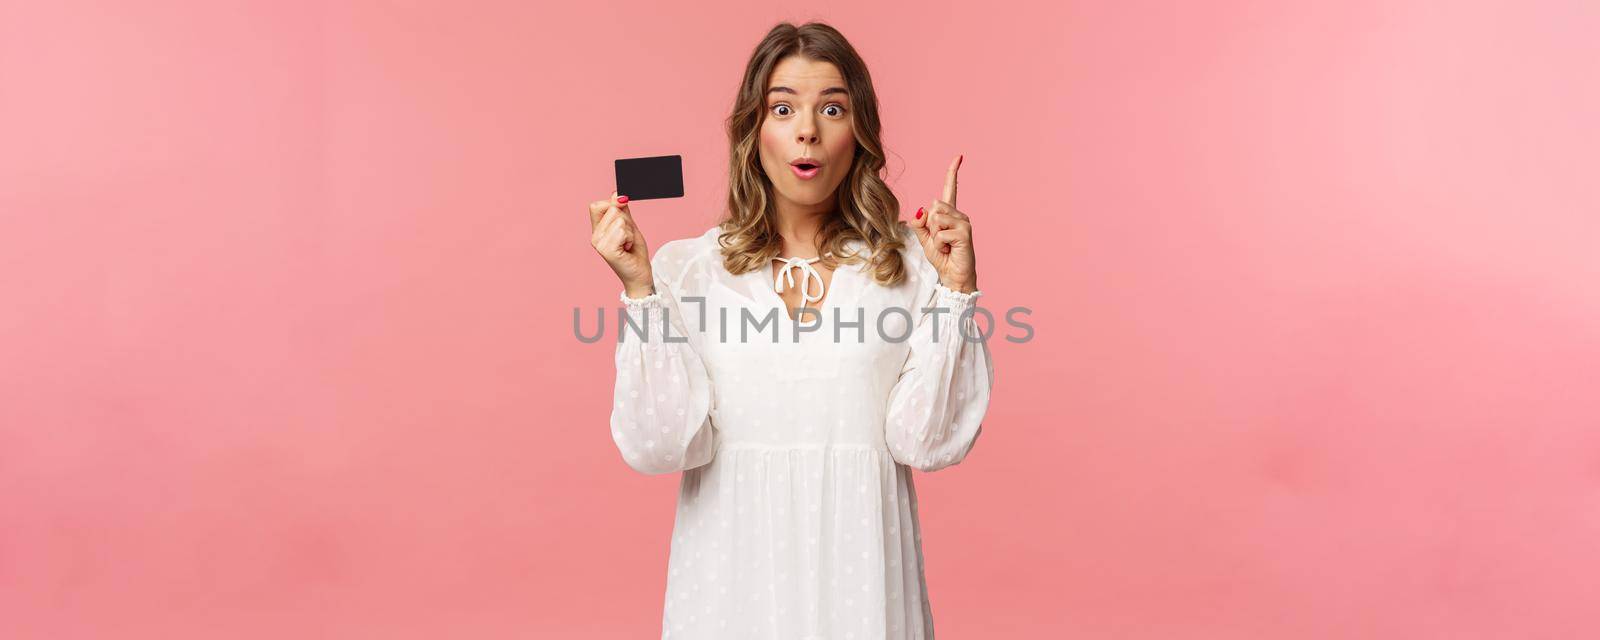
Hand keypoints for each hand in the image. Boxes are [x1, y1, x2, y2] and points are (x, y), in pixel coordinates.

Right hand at [588, 191, 653, 297]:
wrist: (639, 274)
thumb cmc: (634, 252)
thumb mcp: (629, 226)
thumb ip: (622, 211)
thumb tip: (618, 193)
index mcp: (597, 229)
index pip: (596, 205)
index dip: (612, 205)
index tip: (623, 220)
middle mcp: (594, 236)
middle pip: (612, 210)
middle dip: (626, 221)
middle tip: (627, 238)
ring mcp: (599, 244)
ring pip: (619, 219)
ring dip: (629, 230)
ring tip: (627, 244)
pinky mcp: (606, 250)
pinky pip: (622, 230)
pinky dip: (630, 237)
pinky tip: (627, 248)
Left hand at [909, 155, 977, 292]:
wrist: (952, 275)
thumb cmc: (942, 257)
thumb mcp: (924, 238)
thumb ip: (920, 223)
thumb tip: (921, 211)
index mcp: (949, 213)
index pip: (950, 188)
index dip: (952, 172)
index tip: (959, 156)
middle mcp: (959, 214)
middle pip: (934, 205)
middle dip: (930, 225)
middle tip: (939, 240)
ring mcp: (964, 222)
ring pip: (936, 218)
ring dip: (934, 236)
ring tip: (945, 245)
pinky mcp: (965, 233)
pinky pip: (940, 233)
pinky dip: (939, 244)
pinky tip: (949, 250)